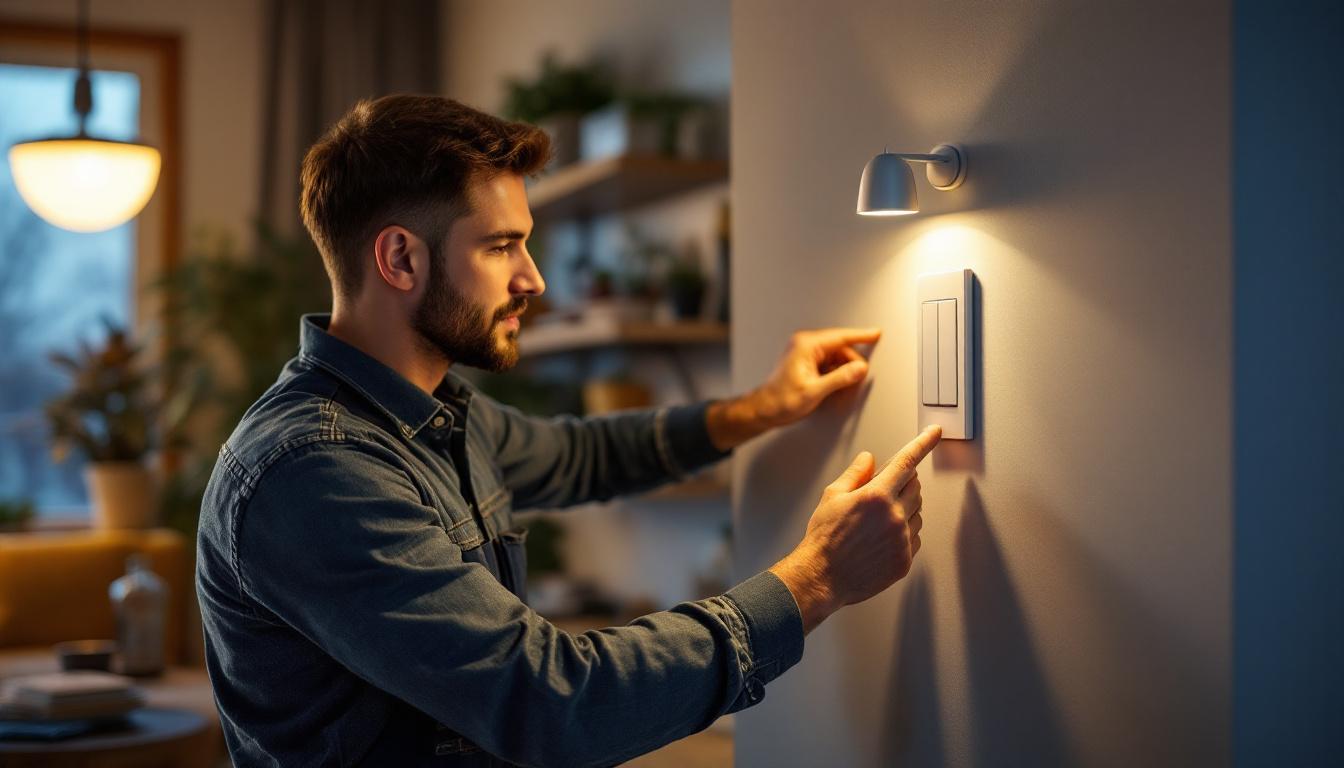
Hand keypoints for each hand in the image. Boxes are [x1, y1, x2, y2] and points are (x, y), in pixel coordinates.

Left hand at [705, 328, 880, 450]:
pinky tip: (832, 389)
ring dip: (843, 373)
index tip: (877, 333)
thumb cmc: (781, 400)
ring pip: (836, 358)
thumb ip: (839, 379)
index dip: (862, 336)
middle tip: (855, 383)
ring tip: (839, 392)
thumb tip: (859, 368)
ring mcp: (806, 352)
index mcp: (807, 346)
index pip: (841, 336)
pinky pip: (829, 364)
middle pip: (841, 349)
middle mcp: (806, 344)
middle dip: (851, 366)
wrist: (764, 409)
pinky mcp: (806, 361)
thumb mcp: (814, 392)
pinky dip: (835, 376)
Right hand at [768, 425, 941, 633]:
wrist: (821, 577)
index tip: (935, 433)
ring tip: (876, 522)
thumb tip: (868, 459)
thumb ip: (856, 474)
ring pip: (918, 513)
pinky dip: (904, 533)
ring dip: (904, 509)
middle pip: (916, 487)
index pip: (907, 461)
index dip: (923, 443)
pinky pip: (915, 538)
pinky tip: (881, 539)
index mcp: (876, 496)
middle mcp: (894, 516)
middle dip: (903, 483)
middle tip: (882, 492)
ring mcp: (902, 540)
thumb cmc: (823, 538)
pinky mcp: (904, 560)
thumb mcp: (832, 496)